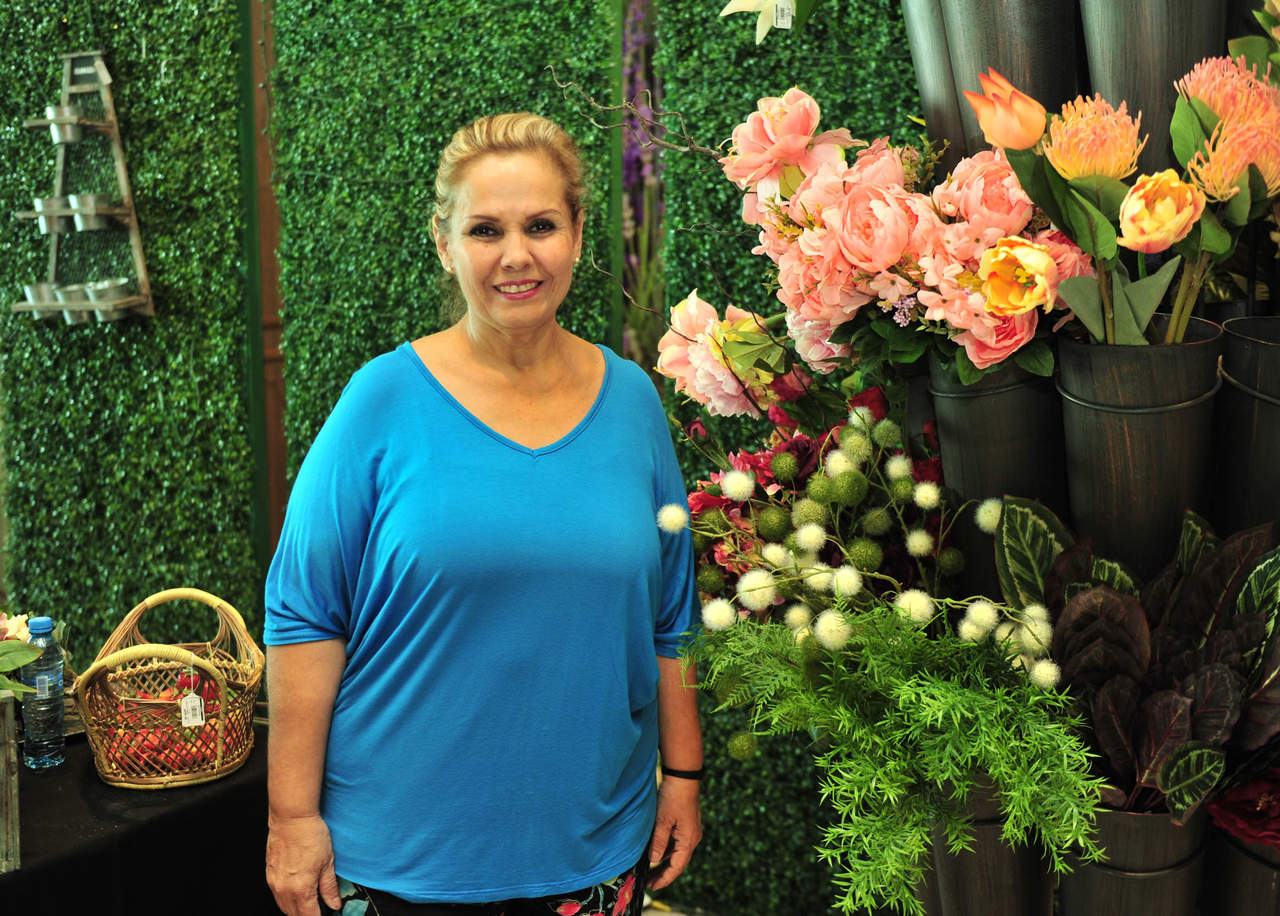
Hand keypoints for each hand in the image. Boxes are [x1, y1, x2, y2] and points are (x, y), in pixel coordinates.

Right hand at [266, 812, 342, 915]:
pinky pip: (276, 895)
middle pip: (294, 915)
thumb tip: (335, 904)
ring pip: (283, 907)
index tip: (325, 915)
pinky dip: (286, 900)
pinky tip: (295, 894)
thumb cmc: (310, 835)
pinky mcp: (269, 874)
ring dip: (295, 910)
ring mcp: (274, 882)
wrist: (291, 817)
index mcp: (301, 888)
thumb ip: (330, 887)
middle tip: (318, 911)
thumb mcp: (328, 862)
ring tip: (308, 906)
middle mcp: (284, 889)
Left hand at [647, 774, 702, 889]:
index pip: (676, 867)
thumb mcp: (663, 820)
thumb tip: (654, 860)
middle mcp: (692, 839)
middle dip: (664, 874)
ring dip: (665, 863)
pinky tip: (656, 852)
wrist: (683, 777)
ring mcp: (690, 832)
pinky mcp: (686, 825)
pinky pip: (677, 844)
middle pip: (678, 863)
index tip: (653, 887)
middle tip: (649, 883)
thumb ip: (658, 842)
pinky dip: (667, 851)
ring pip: (677, 853)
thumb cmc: (674, 797)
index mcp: (688, 840)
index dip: (664, 879)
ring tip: (651, 871)